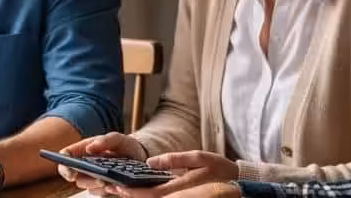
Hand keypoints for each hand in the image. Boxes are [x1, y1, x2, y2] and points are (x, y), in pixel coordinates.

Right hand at [56, 132, 146, 195]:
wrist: (140, 156)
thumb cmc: (124, 145)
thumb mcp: (117, 138)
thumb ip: (104, 141)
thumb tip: (89, 148)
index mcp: (82, 150)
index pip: (65, 157)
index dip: (64, 166)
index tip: (71, 173)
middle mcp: (85, 165)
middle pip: (75, 176)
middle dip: (86, 179)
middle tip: (100, 179)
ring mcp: (93, 177)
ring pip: (87, 186)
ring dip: (97, 185)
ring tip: (111, 182)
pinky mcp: (103, 187)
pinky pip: (100, 192)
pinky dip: (107, 190)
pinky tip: (117, 185)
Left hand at [106, 151, 238, 197]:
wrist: (240, 185)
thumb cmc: (221, 169)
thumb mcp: (199, 157)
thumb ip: (174, 159)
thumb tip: (150, 162)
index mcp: (182, 188)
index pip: (152, 194)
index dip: (133, 193)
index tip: (118, 187)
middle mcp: (180, 197)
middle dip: (129, 196)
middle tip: (110, 189)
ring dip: (136, 197)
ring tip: (117, 190)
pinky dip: (147, 196)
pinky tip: (136, 191)